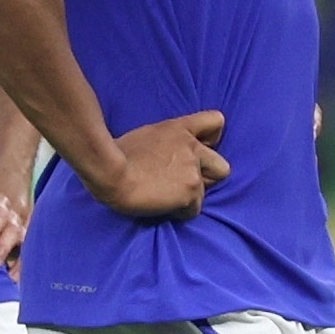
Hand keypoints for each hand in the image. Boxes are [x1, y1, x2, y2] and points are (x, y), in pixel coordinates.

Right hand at [82, 109, 230, 221]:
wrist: (112, 173)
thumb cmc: (118, 155)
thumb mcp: (147, 135)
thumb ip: (167, 142)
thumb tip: (167, 154)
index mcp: (180, 129)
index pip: (216, 121)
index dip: (213, 138)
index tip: (201, 147)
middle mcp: (192, 148)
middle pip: (222, 168)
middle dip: (208, 178)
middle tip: (185, 182)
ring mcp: (193, 172)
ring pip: (204, 193)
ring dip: (188, 198)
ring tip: (165, 197)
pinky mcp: (189, 193)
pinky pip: (192, 210)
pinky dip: (179, 212)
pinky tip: (161, 206)